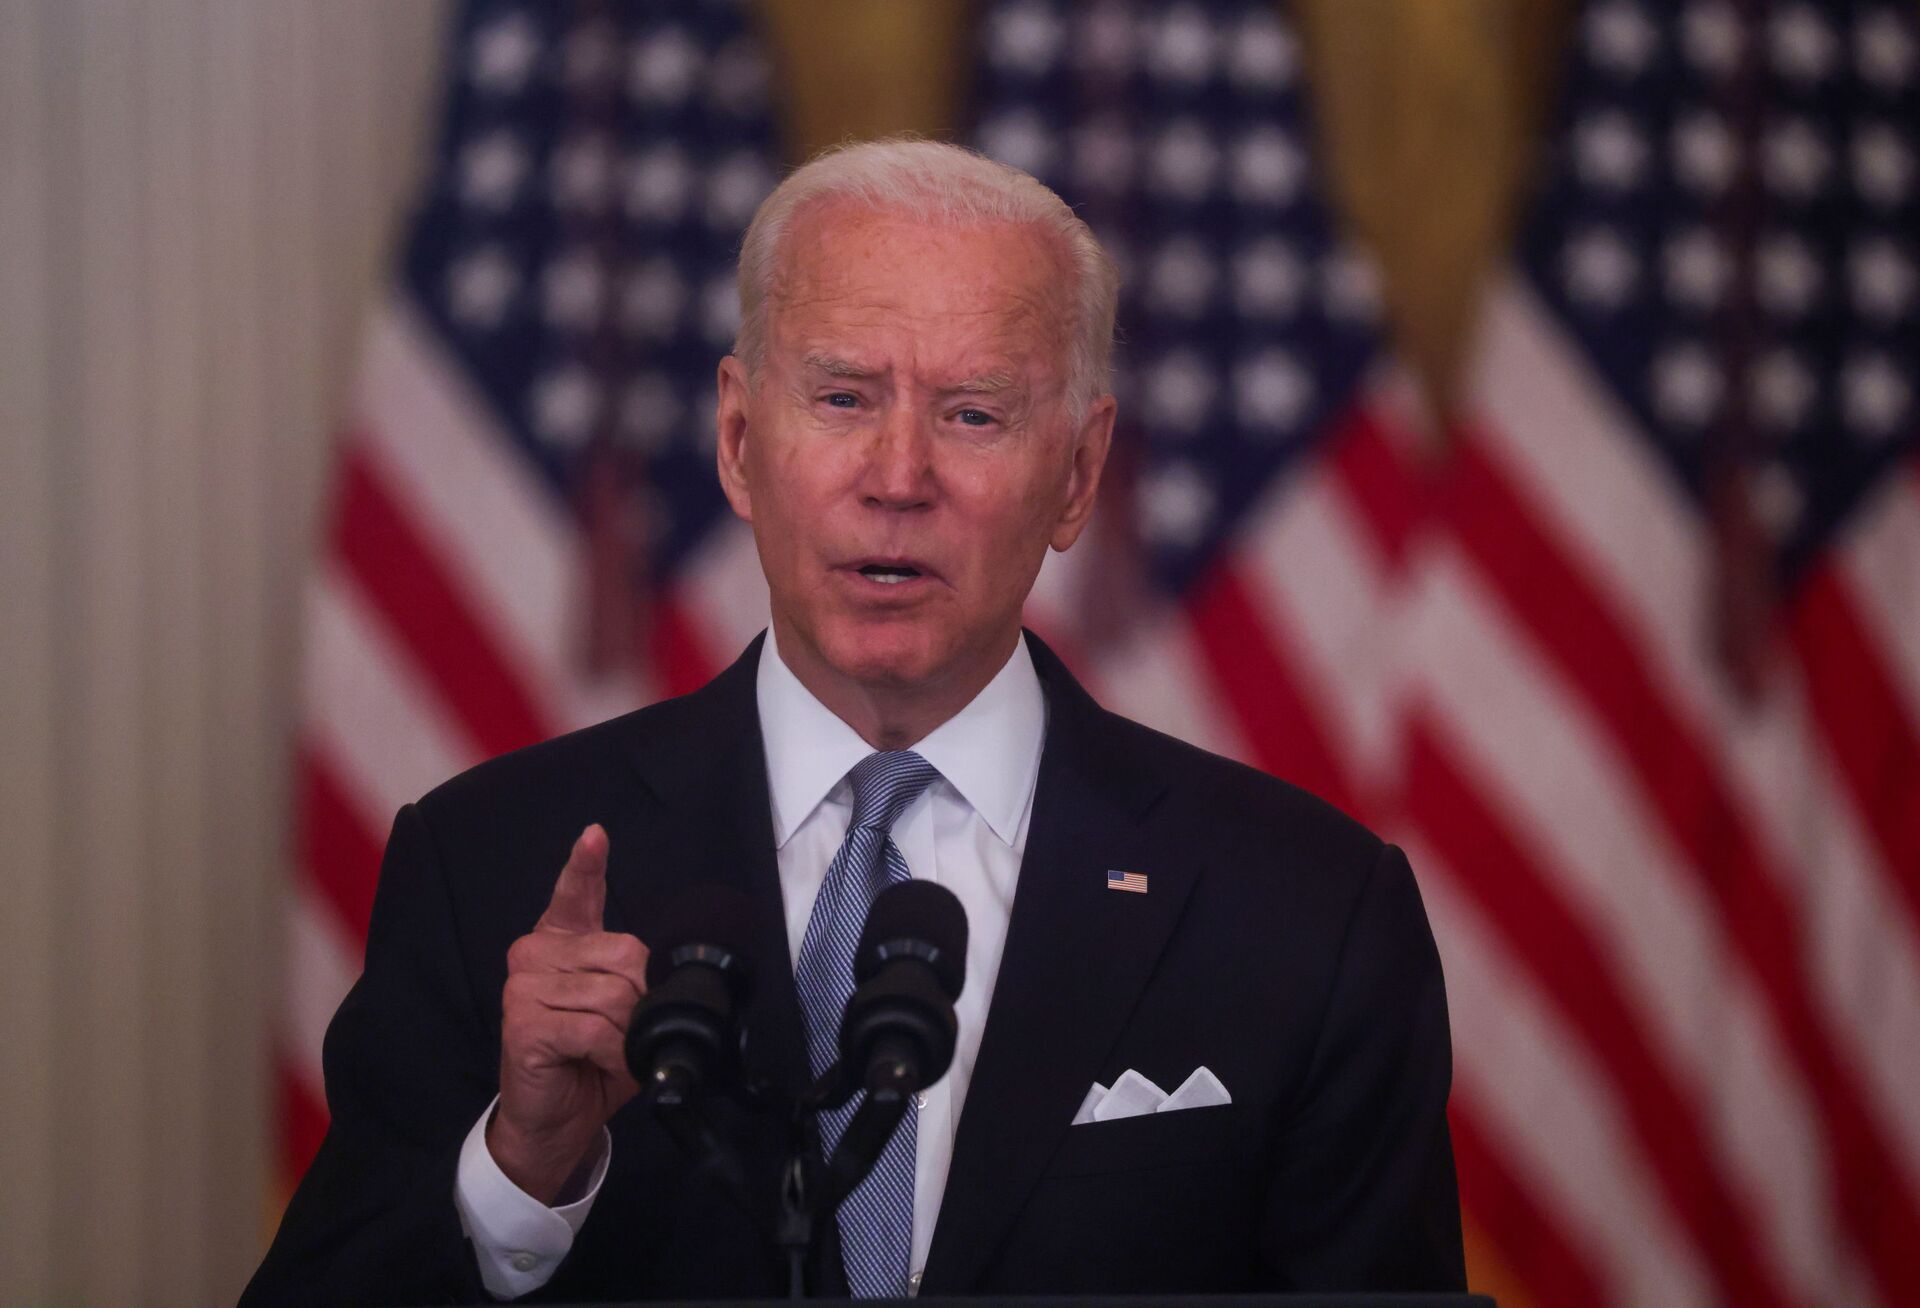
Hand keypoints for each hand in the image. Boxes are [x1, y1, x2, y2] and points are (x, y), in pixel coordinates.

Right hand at [487, 824, 648, 1203]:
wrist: (556, 1119)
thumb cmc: (591, 1061)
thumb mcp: (623, 1011)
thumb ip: (635, 977)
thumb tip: (660, 967)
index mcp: (561, 942)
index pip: (574, 893)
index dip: (586, 865)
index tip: (595, 836)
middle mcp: (535, 954)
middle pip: (624, 954)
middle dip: (642, 1001)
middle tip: (624, 1033)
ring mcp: (523, 986)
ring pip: (612, 994)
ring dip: (627, 1035)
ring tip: (610, 1053)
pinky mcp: (523, 1023)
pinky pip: (594, 1027)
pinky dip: (613, 1053)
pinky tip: (602, 1064)